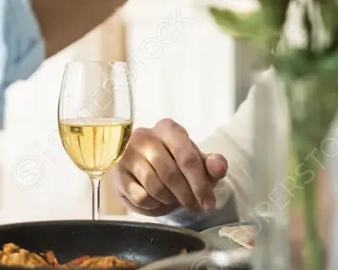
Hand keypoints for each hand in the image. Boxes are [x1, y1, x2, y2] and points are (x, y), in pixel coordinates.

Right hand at [112, 118, 227, 215]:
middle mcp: (145, 136)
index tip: (209, 203)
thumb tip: (219, 168)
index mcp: (168, 129)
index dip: (200, 184)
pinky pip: (140, 197)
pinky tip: (158, 200)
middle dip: (186, 196)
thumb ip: (213, 164)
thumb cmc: (176, 161)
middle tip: (195, 207)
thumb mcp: (199, 161)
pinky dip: (153, 205)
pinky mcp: (118, 173)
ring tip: (175, 200)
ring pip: (154, 187)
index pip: (187, 158)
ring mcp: (128, 154)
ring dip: (169, 200)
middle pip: (170, 174)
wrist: (147, 164)